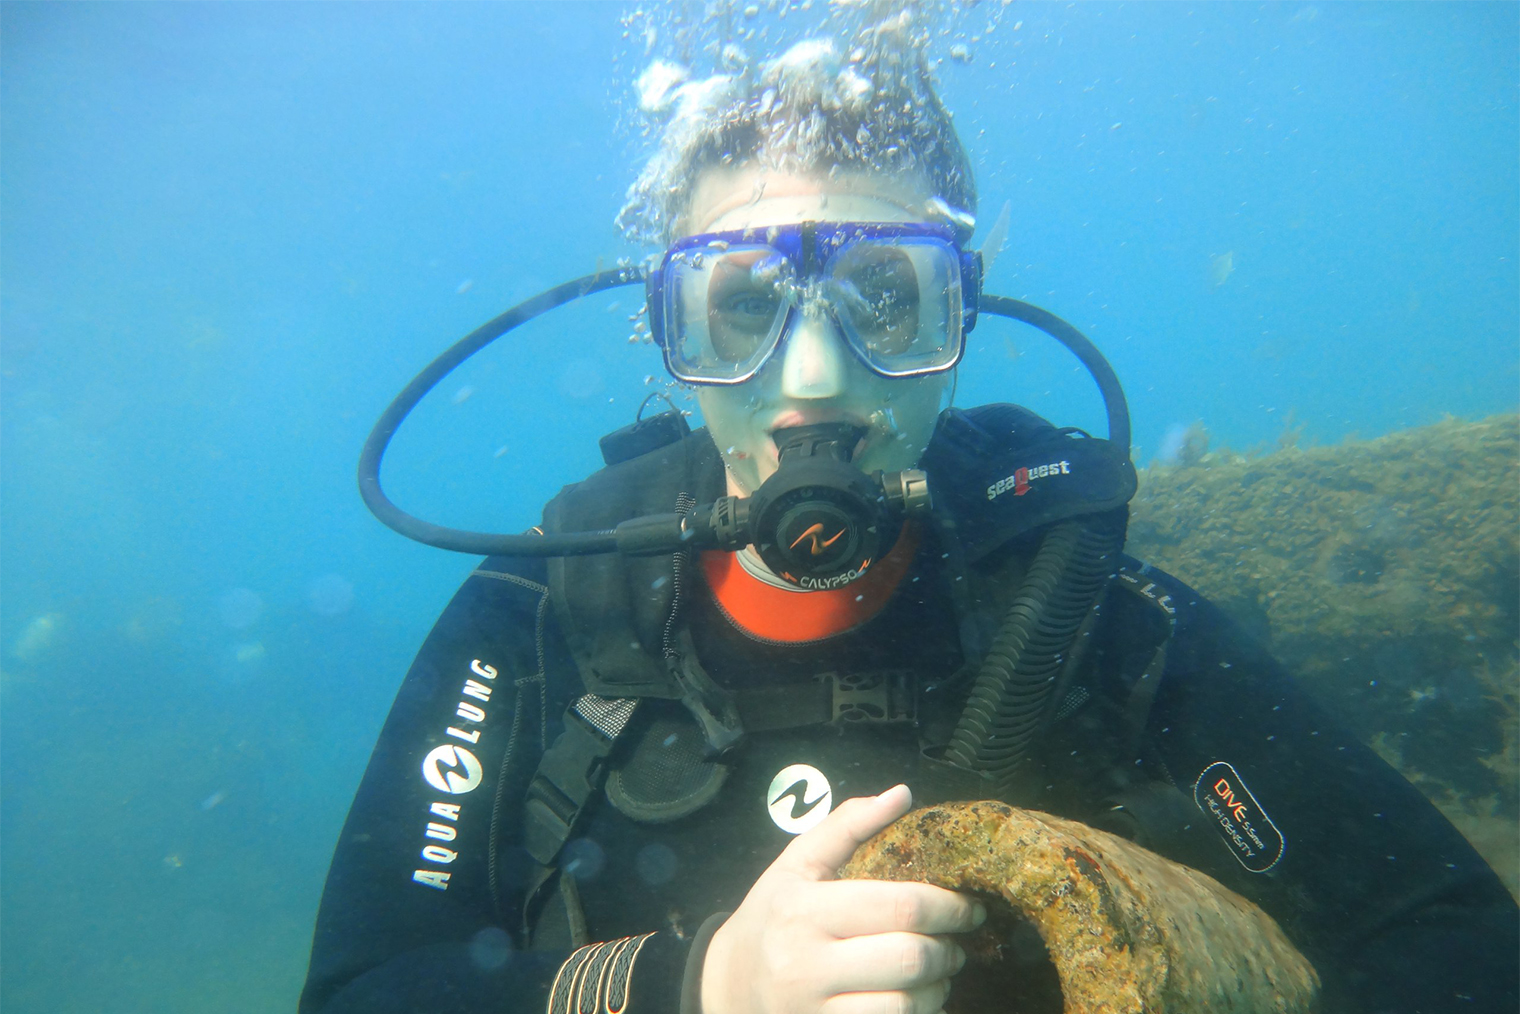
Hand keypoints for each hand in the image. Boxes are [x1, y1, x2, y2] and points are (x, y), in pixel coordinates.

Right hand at [701, 784, 986, 1013]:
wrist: (726, 987)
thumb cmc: (770, 919)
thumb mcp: (796, 865)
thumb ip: (847, 825)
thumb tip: (901, 794)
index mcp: (803, 909)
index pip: (899, 904)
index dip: (948, 906)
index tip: (968, 907)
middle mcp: (804, 963)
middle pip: (910, 957)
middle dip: (949, 949)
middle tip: (956, 943)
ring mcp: (814, 1010)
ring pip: (907, 1003)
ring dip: (938, 988)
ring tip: (938, 972)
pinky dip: (917, 1013)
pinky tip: (915, 998)